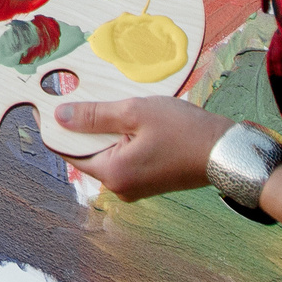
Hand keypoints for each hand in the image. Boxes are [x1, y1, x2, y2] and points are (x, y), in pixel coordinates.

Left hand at [53, 96, 231, 200]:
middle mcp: (119, 187)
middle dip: (87, 125)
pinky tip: (132, 119)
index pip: (69, 151)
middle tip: (91, 94)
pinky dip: (122, 138)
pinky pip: (122, 157)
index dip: (60, 127)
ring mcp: (134, 188)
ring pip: (106, 153)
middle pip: (87, 152)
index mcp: (112, 174)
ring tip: (119, 104)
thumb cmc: (184, 131)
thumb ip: (94, 115)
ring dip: (107, 130)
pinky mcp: (147, 182)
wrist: (226, 153)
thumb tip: (59, 116)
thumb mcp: (134, 113)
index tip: (56, 102)